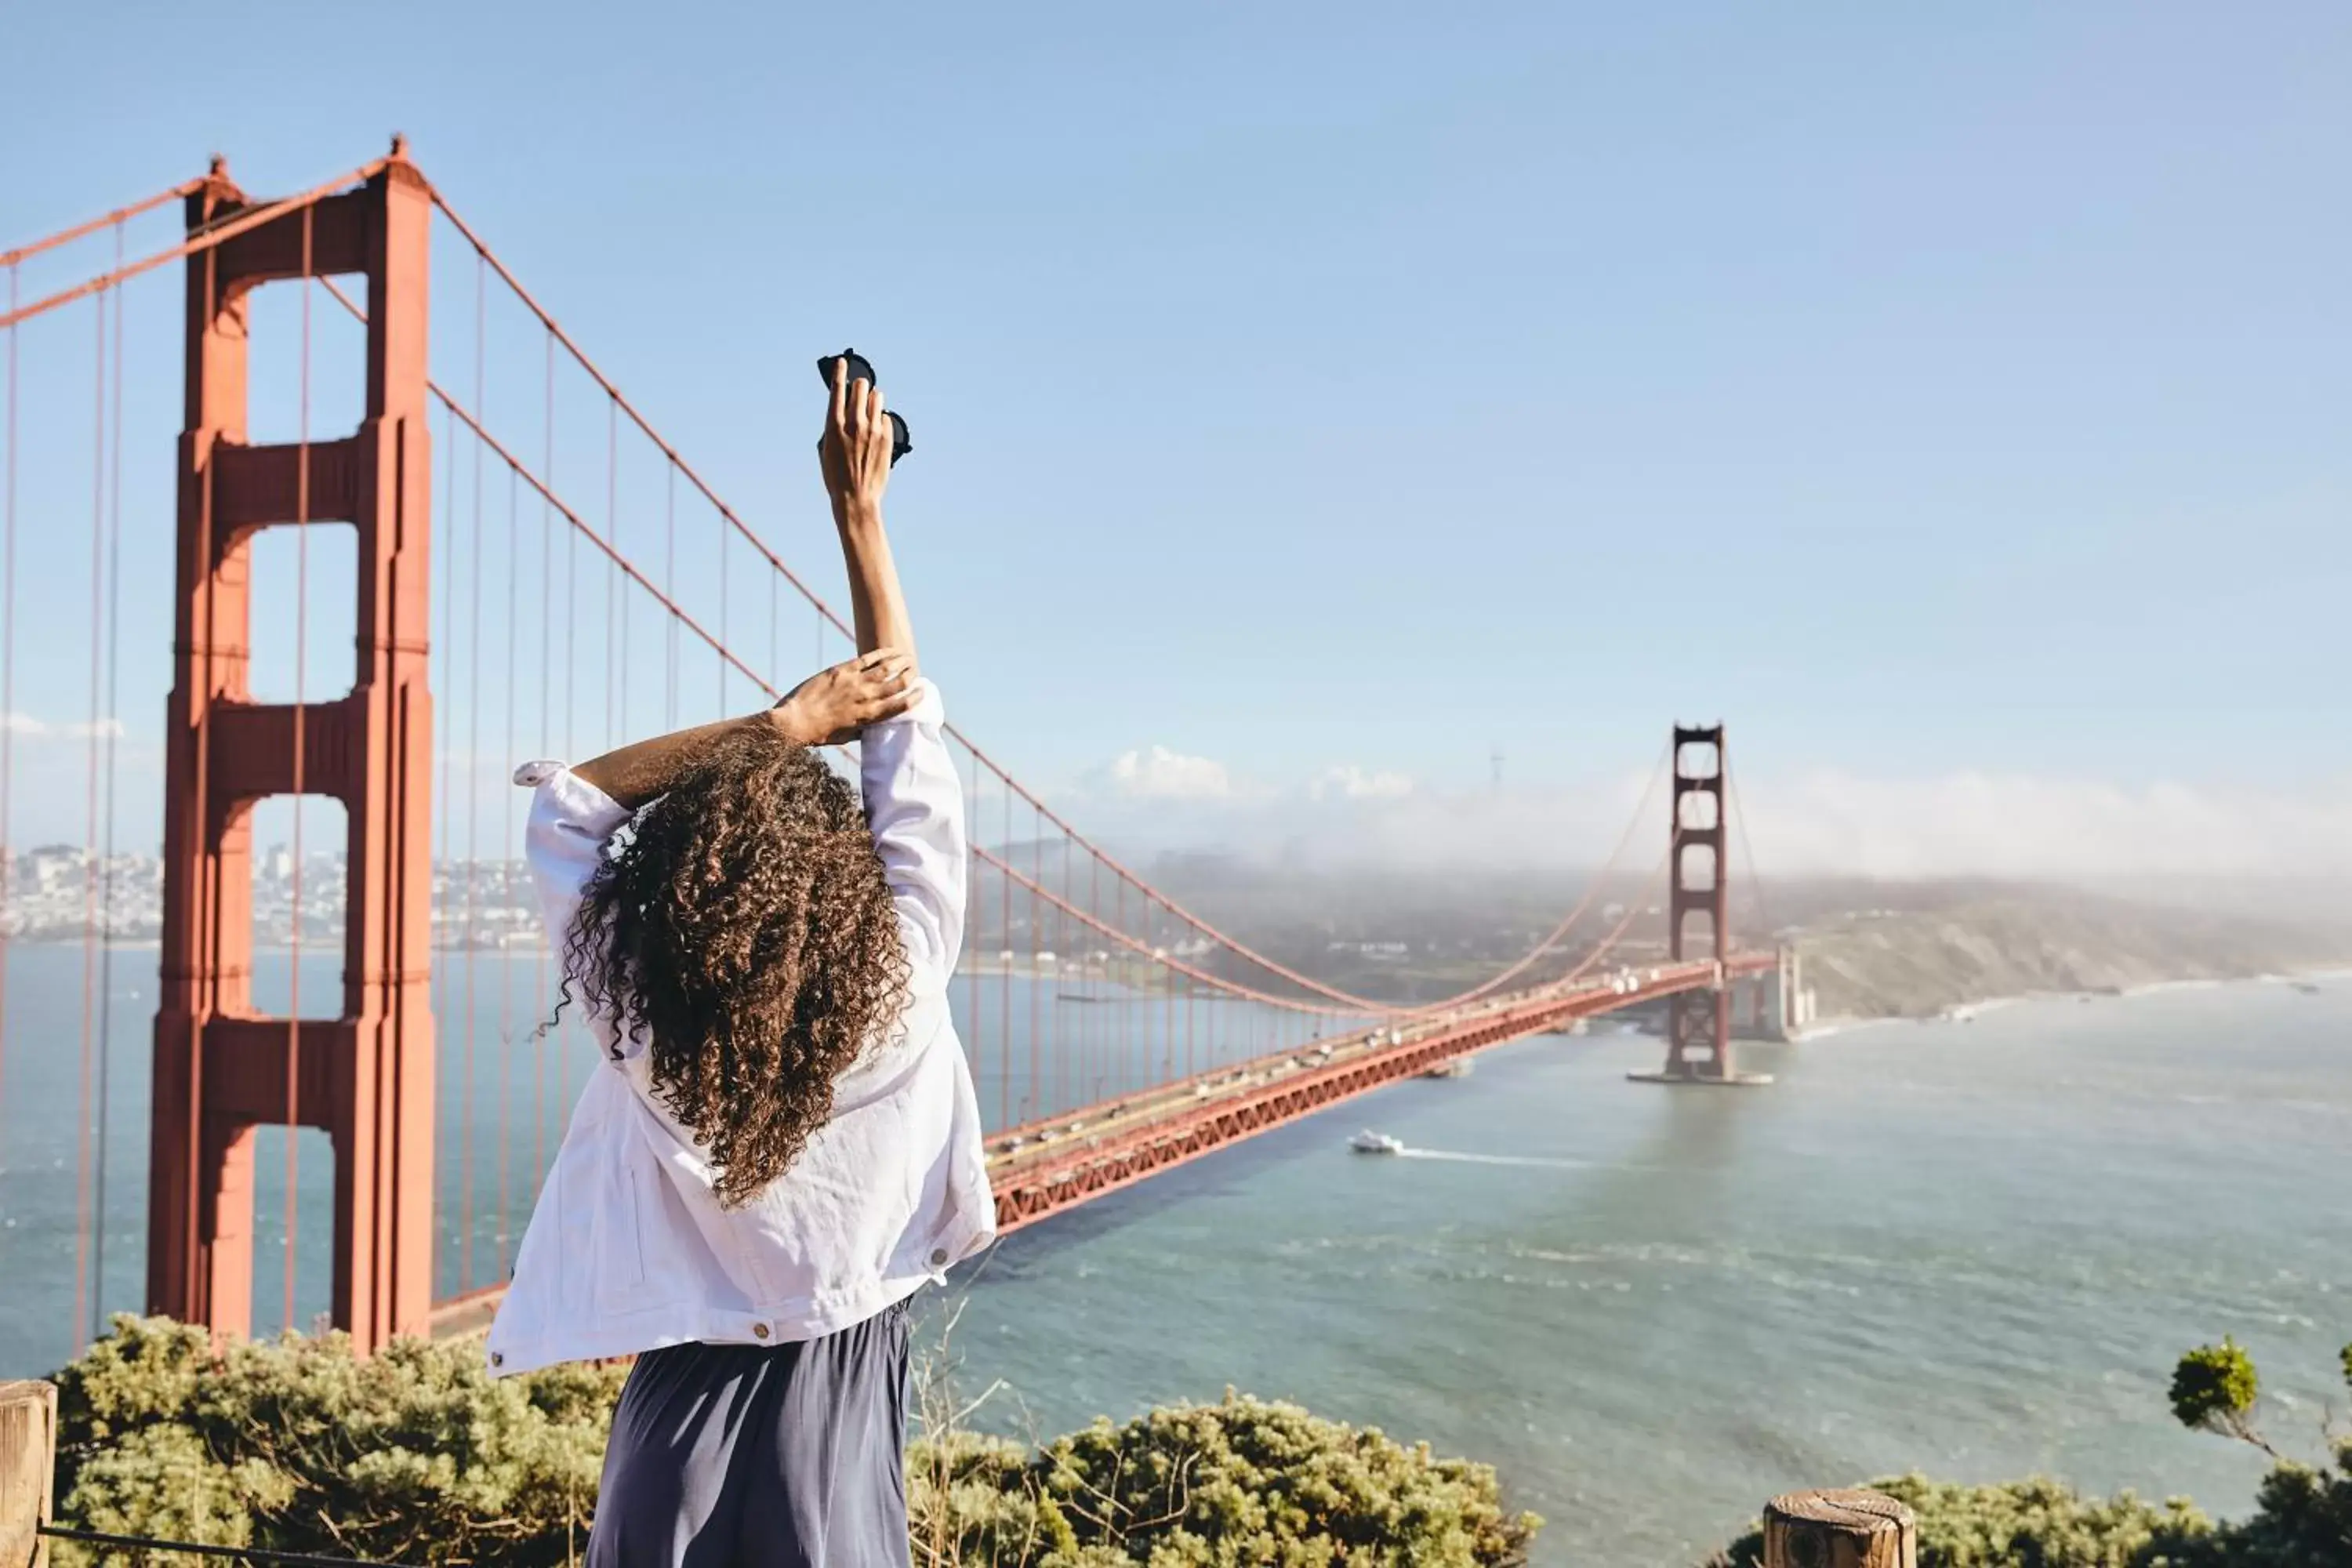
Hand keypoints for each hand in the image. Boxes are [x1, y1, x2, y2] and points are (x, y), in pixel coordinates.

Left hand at [770, 649, 917, 745]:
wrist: (793, 721)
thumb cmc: (817, 734)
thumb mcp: (843, 737)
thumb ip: (860, 730)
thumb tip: (870, 728)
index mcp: (868, 718)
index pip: (900, 706)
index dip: (914, 698)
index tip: (921, 691)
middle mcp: (865, 699)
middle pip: (897, 684)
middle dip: (910, 676)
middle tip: (915, 671)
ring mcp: (855, 683)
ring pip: (886, 668)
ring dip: (901, 661)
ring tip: (908, 657)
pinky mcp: (842, 671)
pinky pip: (868, 659)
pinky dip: (882, 653)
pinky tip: (891, 650)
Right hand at [819, 359, 892, 520]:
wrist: (856, 498)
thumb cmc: (836, 476)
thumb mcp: (825, 448)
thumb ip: (834, 425)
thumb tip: (843, 410)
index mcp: (834, 426)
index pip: (838, 389)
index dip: (840, 372)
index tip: (843, 362)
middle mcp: (854, 424)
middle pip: (861, 387)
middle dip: (859, 386)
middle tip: (859, 391)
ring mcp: (873, 431)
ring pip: (877, 398)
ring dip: (872, 400)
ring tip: (868, 411)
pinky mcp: (888, 439)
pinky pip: (886, 418)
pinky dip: (880, 420)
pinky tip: (875, 431)